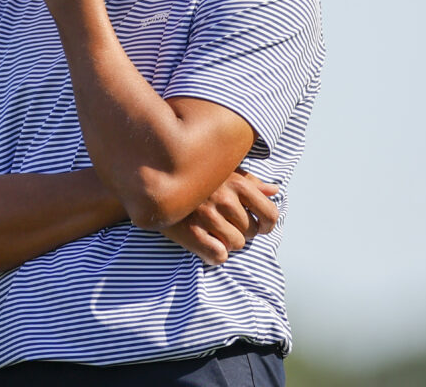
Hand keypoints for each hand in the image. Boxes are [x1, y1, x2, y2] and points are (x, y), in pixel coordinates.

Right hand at [160, 170, 278, 265]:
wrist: (151, 181)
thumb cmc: (193, 177)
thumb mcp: (222, 171)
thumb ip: (250, 181)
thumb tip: (274, 190)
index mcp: (238, 182)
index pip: (270, 213)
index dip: (267, 224)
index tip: (259, 226)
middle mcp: (225, 198)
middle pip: (251, 232)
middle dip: (241, 231)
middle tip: (225, 224)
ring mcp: (207, 216)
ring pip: (236, 245)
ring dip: (227, 242)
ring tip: (212, 231)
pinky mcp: (191, 232)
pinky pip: (219, 256)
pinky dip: (215, 254)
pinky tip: (205, 243)